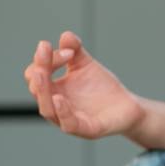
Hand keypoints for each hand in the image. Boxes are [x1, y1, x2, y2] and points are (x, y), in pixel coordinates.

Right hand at [22, 31, 144, 138]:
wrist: (127, 106)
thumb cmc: (101, 87)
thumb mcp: (86, 64)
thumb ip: (75, 50)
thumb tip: (66, 35)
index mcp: (53, 89)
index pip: (37, 74)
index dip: (45, 59)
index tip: (67, 50)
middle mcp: (56, 106)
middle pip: (38, 91)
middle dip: (38, 73)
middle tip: (42, 55)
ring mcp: (70, 119)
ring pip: (47, 110)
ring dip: (43, 91)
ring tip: (42, 73)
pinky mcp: (87, 130)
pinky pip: (68, 124)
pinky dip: (62, 112)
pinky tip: (59, 99)